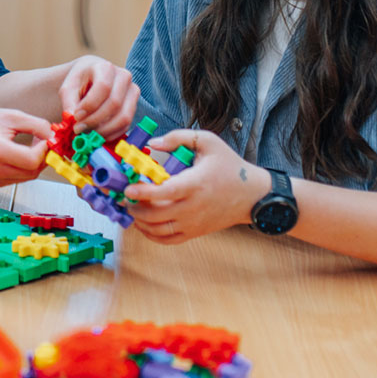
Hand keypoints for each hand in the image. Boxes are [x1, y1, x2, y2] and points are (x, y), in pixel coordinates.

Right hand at [0, 107, 51, 187]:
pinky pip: (18, 179)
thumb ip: (37, 126)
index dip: (44, 150)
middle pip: (33, 171)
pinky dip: (24, 168)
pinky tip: (19, 155)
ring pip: (28, 177)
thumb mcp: (11, 116)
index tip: (46, 138)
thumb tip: (55, 137)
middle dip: (43, 157)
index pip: (32, 160)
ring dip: (35, 163)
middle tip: (43, 141)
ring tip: (30, 145)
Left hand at [57, 55, 138, 136]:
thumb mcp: (68, 88)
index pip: (103, 87)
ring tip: (87, 133)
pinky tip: (97, 135)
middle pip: (114, 104)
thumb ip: (69, 102)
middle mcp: (123, 77)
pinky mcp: (134, 107)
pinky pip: (126, 125)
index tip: (76, 117)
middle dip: (95, 120)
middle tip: (79, 129)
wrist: (92, 78)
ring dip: (104, 130)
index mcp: (106, 68)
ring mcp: (132, 92)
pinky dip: (111, 134)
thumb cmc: (80, 82)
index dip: (90, 105)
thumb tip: (71, 118)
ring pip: (124, 117)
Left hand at [123, 129, 270, 243]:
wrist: (252, 194)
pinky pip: (168, 240)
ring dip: (140, 222)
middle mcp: (193, 207)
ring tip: (131, 208)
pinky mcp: (194, 232)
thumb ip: (178, 138)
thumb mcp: (208, 142)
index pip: (164, 193)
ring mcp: (193, 223)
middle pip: (156, 215)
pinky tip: (143, 223)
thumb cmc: (229, 166)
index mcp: (195, 184)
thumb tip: (153, 143)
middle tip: (125, 197)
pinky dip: (151, 235)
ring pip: (158, 230)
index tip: (129, 189)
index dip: (143, 193)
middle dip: (135, 208)